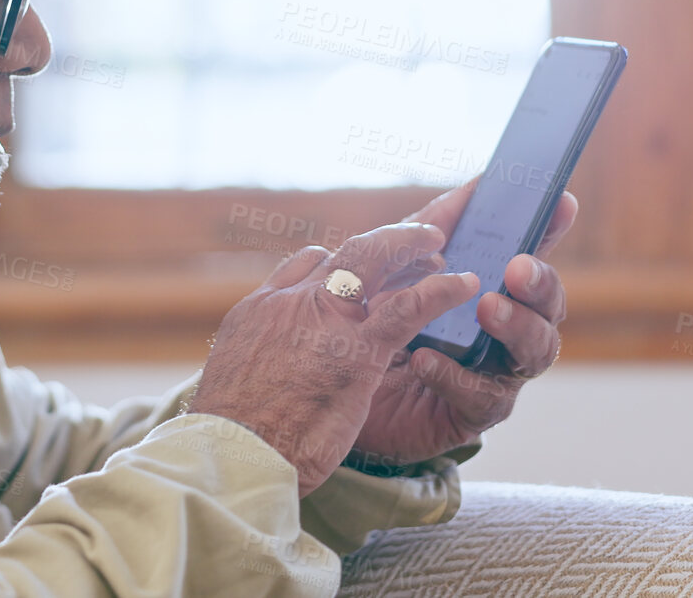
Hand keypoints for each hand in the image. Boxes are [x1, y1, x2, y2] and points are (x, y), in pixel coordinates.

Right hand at [188, 224, 479, 494]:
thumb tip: (261, 368)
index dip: (338, 259)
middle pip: (345, 252)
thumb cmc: (230, 432)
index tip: (359, 264)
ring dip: (412, 250)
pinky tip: (462, 284)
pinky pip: (408, 307)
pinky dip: (439, 291)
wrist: (234, 452)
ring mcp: (327, 321)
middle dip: (385, 241)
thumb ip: (256, 358)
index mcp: (262, 309)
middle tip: (415, 240)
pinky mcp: (359, 352)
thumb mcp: (229, 376)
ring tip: (438, 248)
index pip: (306, 265)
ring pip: (377, 262)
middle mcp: (293, 302)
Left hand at [345, 178, 575, 469]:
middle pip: (548, 308)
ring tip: (485, 307)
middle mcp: (508, 333)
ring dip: (514, 326)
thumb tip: (478, 183)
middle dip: (541, 284)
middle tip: (517, 268)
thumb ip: (438, 229)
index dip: (551, 231)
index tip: (562, 202)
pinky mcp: (471, 414)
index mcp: (496, 292)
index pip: (532, 259)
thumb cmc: (380, 324)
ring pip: (534, 353)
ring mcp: (496, 375)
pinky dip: (456, 375)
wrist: (340, 393)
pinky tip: (426, 360)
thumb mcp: (402, 270)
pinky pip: (480, 397)